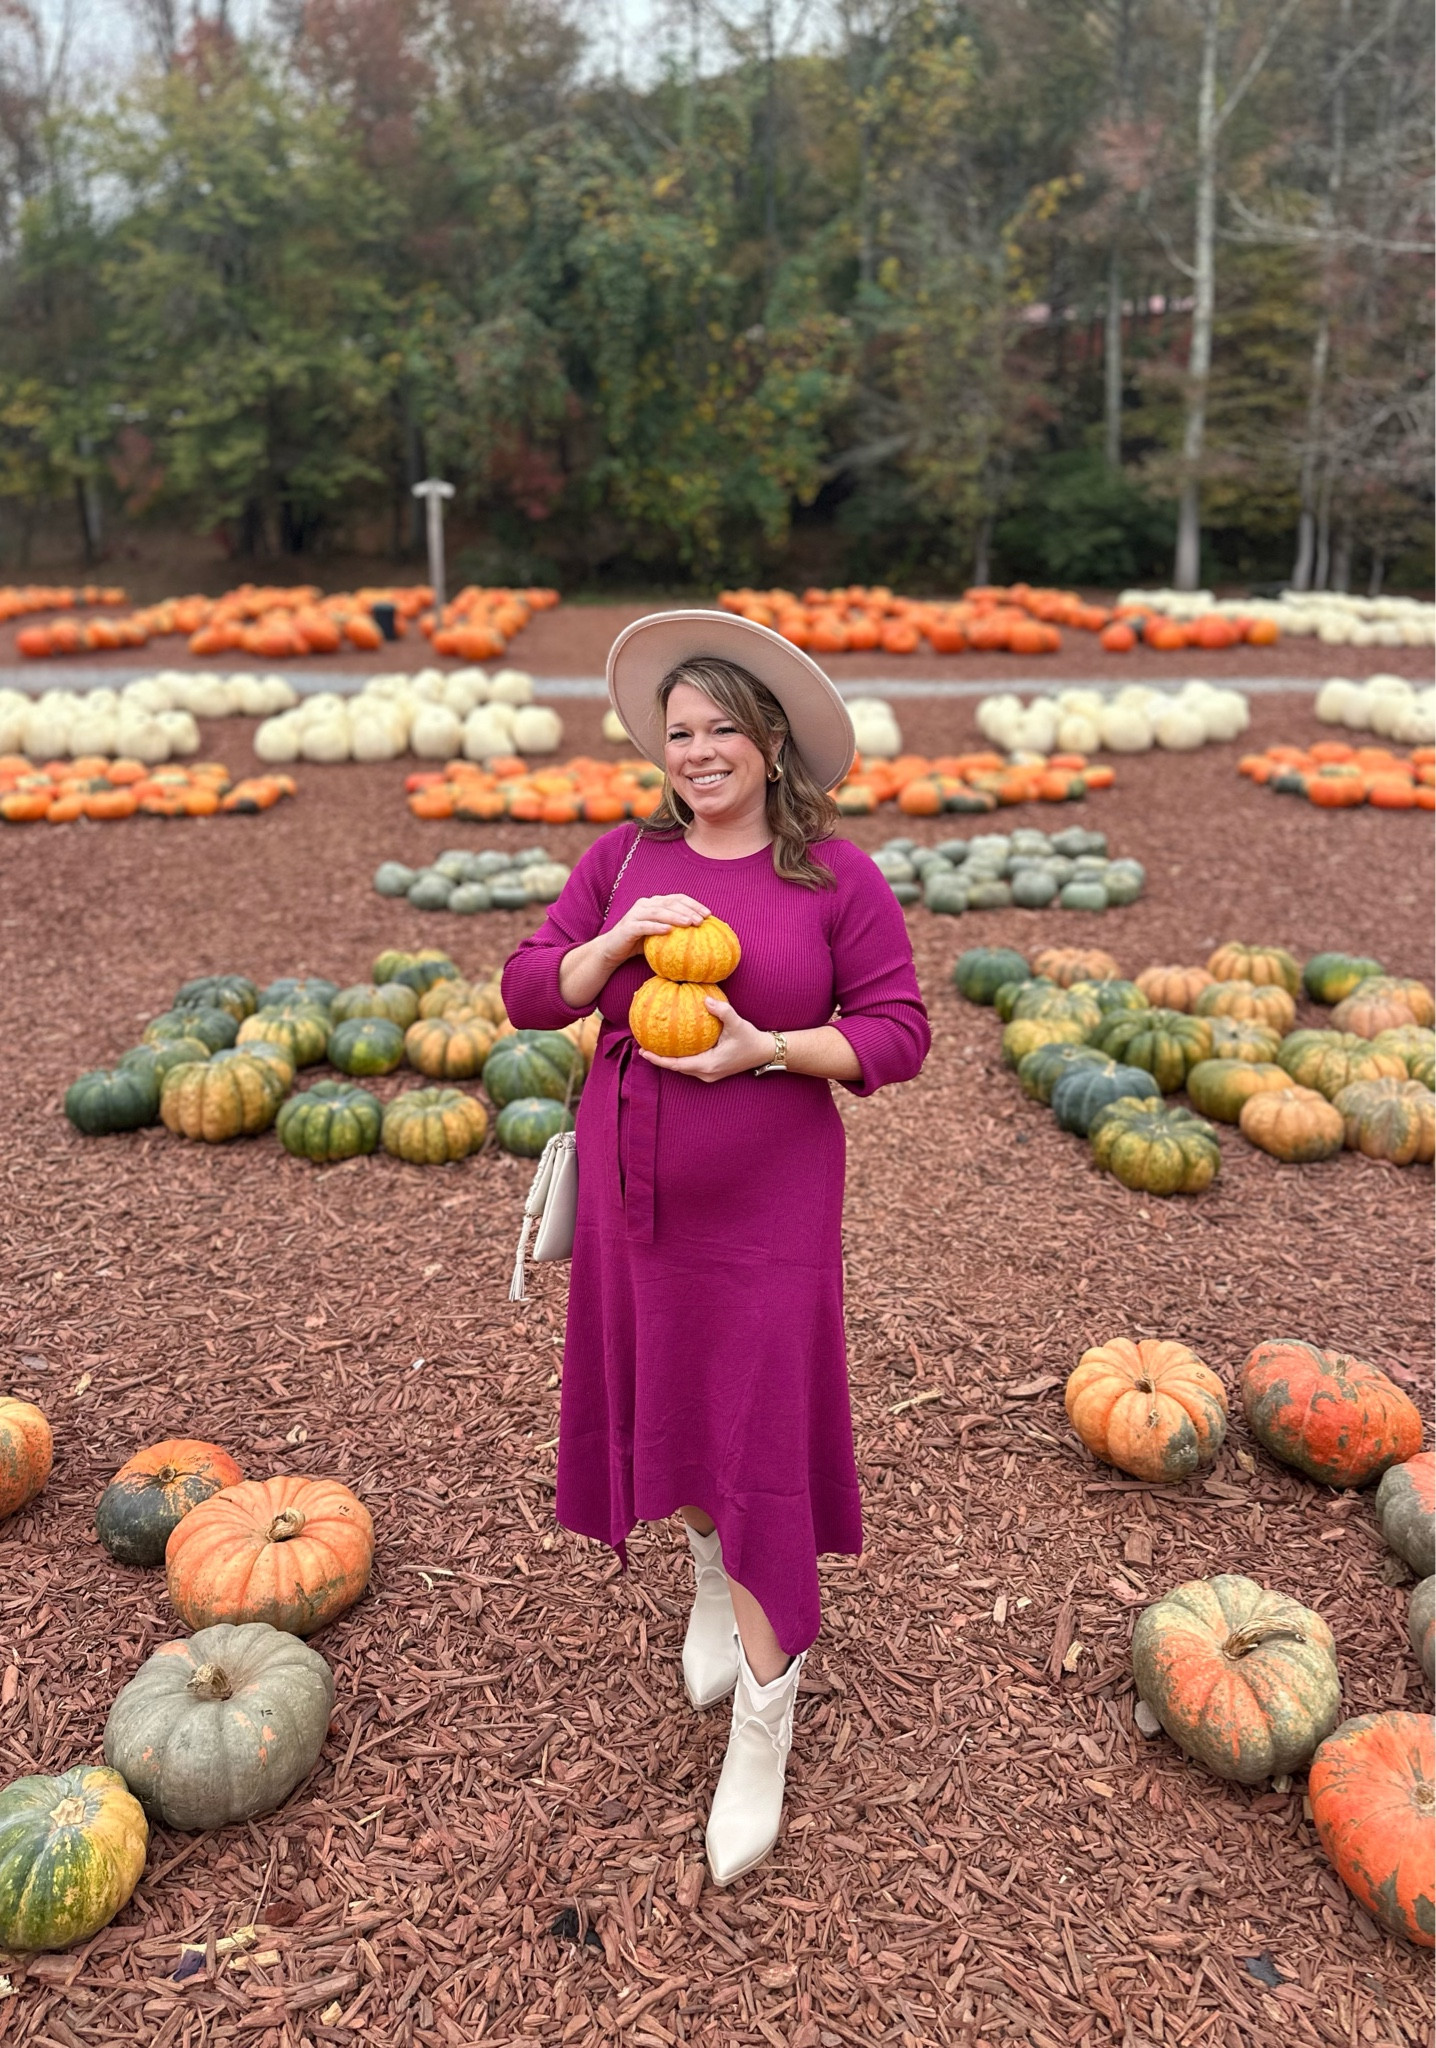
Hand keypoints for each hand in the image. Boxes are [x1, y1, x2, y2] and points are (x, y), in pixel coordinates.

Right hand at [603, 893, 710, 968]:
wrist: (611, 950)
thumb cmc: (639, 943)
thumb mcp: (659, 934)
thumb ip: (675, 930)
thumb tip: (701, 934)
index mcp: (654, 903)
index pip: (677, 898)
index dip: (693, 904)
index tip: (708, 914)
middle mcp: (644, 905)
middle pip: (670, 903)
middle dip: (688, 910)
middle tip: (701, 920)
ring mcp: (635, 914)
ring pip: (658, 912)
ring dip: (675, 916)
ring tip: (689, 924)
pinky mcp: (627, 927)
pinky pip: (644, 926)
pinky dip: (657, 927)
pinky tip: (669, 931)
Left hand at [638, 998, 774, 1081]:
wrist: (764, 1052)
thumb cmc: (750, 1039)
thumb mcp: (737, 1023)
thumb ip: (721, 1010)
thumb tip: (705, 998)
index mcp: (708, 1065)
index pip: (676, 1065)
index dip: (658, 1059)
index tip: (643, 1051)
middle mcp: (706, 1073)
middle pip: (676, 1068)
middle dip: (659, 1059)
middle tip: (642, 1046)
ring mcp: (709, 1074)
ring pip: (682, 1067)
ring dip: (668, 1059)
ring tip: (653, 1046)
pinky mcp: (712, 1070)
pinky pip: (690, 1065)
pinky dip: (679, 1057)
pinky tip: (673, 1045)